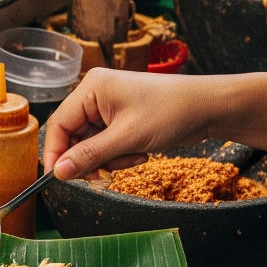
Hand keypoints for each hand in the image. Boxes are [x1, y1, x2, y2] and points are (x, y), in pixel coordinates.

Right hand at [41, 68, 215, 179]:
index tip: (60, 178)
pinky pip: (107, 144)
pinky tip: (141, 152)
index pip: (59, 124)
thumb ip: (90, 156)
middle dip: (91, 159)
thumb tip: (59, 173)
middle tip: (105, 175)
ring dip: (110, 159)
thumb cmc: (172, 111)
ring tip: (135, 156)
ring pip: (91, 145)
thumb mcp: (127, 138)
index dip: (57, 154)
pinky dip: (120, 154)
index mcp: (92, 88)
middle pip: (74, 137)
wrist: (209, 107)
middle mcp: (96, 94)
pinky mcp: (121, 118)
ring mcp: (109, 106)